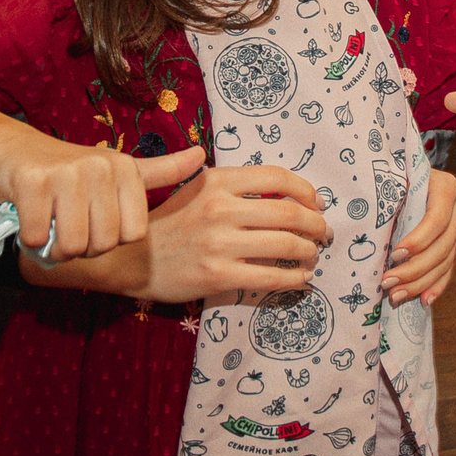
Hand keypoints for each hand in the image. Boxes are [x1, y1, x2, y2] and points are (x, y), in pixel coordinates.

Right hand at [0, 138, 205, 261]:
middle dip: (83, 247)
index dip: (112, 240)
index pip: (132, 234)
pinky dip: (31, 239)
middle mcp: (100, 168)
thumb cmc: (74, 170)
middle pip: (102, 244)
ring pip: (72, 245)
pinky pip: (38, 237)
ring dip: (56, 247)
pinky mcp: (32, 182)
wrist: (19, 152)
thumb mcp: (121, 169)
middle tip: (69, 226)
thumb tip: (202, 155)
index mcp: (126, 170)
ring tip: (52, 225)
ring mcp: (65, 173)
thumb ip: (162, 170)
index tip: (97, 224)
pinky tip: (31, 219)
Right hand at [126, 163, 334, 302]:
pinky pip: (272, 277)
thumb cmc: (170, 223)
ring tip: (312, 255)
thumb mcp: (196, 189)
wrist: (132, 259)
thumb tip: (287, 190)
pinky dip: (295, 278)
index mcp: (217, 181)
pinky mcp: (219, 276)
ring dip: (309, 252)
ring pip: (286, 246)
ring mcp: (219, 243)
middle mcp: (220, 208)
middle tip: (323, 233)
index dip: (306, 190)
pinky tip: (301, 278)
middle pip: (290, 213)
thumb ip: (235, 185)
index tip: (317, 203)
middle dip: (317, 225)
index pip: (277, 177)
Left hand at [384, 169, 455, 305]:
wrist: (411, 178)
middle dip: (414, 269)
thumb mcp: (394, 180)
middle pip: (441, 247)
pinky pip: (447, 271)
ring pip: (444, 263)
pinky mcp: (453, 246)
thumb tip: (360, 219)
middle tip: (388, 282)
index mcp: (446, 188)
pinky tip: (424, 300)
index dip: (418, 240)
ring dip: (419, 283)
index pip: (437, 220)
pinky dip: (435, 287)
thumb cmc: (396, 178)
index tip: (395, 254)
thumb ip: (390, 194)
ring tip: (395, 294)